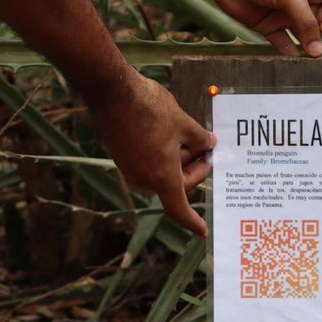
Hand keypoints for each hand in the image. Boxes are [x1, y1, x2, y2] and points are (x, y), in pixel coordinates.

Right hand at [88, 70, 214, 235]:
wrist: (112, 90)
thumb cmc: (150, 109)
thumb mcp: (184, 123)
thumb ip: (200, 139)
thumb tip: (210, 144)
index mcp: (162, 177)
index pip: (179, 209)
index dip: (193, 221)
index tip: (202, 230)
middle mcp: (144, 178)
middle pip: (175, 186)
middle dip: (194, 170)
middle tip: (208, 149)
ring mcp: (130, 167)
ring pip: (162, 172)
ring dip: (179, 160)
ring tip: (193, 136)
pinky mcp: (121, 154)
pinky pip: (148, 162)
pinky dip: (163, 154)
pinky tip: (172, 132)